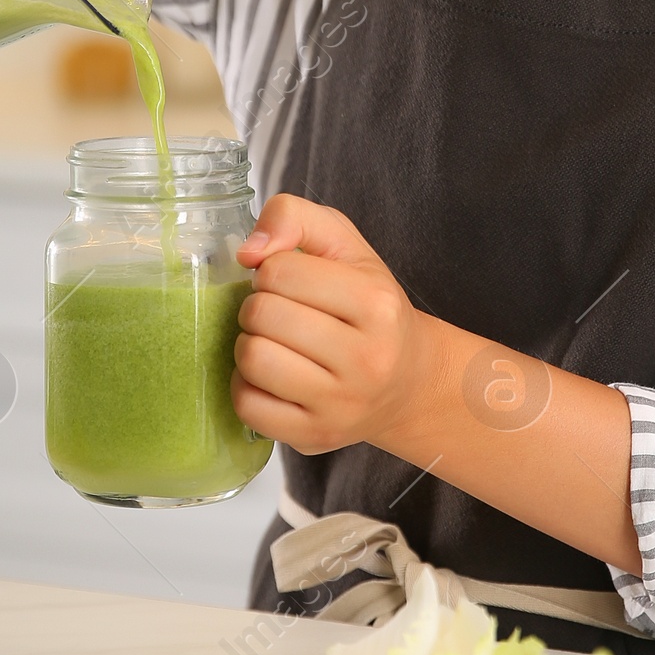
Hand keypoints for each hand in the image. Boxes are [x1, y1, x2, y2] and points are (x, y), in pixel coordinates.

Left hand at [232, 195, 437, 455]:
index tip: (288, 282)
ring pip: (253, 360)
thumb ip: (294, 217)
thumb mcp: (346, 246)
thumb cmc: (369, 308)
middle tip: (277, 314)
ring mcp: (342, 404)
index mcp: (376, 304)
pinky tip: (270, 377)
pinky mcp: (316, 437)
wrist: (408, 382)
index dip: (270, 271)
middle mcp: (367, 359)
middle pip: (262, 316)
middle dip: (257, 307)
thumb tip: (247, 250)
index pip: (279, 272)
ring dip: (249, 345)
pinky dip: (246, 386)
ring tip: (272, 343)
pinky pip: (248, 406)